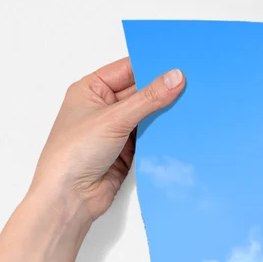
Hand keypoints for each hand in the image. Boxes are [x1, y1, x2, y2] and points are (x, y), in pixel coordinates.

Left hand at [29, 57, 185, 225]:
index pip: (127, 70)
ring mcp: (117, 131)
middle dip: (162, 92)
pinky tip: (181, 131)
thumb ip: (148, 99)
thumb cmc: (73, 153)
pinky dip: (164, 136)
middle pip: (140, 93)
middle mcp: (103, 108)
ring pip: (148, 117)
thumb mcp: (114, 118)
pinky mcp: (128, 152)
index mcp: (91, 90)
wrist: (71, 197)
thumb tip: (174, 78)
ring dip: (165, 116)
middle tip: (191, 86)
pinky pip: (152, 138)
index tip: (178, 65)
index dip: (151, 66)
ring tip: (191, 107)